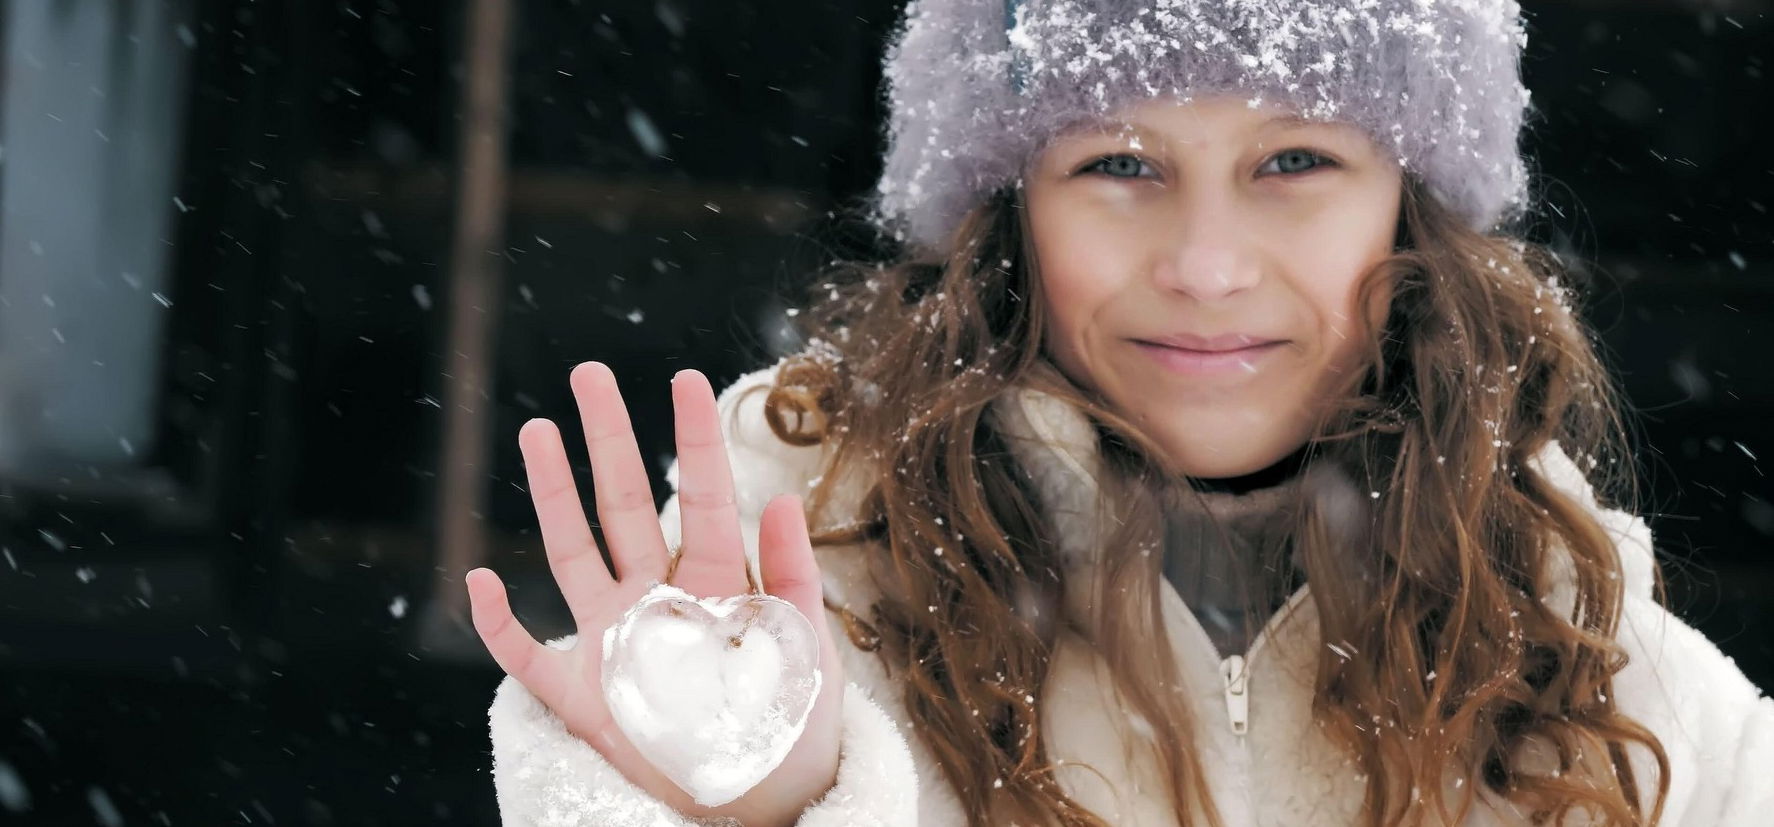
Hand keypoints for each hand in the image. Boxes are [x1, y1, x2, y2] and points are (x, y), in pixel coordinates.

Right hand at [466, 363, 844, 825]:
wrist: (760, 801)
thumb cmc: (791, 723)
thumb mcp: (805, 649)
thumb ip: (791, 578)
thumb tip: (782, 501)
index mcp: (714, 583)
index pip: (700, 496)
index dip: (694, 439)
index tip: (688, 378)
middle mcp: (655, 599)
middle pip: (623, 504)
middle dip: (608, 438)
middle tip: (590, 374)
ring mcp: (613, 642)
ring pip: (570, 554)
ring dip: (552, 495)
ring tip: (539, 430)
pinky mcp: (584, 698)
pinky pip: (526, 656)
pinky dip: (498, 623)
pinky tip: (482, 580)